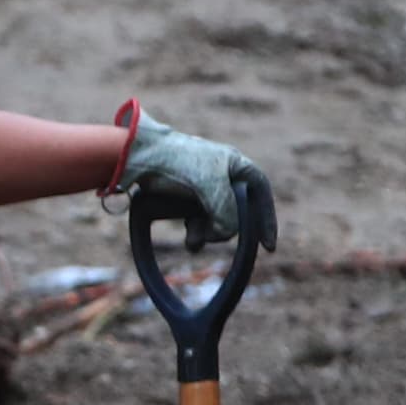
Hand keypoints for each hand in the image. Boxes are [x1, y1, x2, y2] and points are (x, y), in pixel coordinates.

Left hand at [114, 105, 254, 238]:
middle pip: (238, 213)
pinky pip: (199, 221)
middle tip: (211, 237)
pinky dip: (196, 232)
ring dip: (207, 233)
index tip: (267, 246)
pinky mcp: (186, 198)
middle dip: (225, 230)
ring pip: (217, 220)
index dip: (266, 219)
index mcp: (236, 165)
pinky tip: (188, 239)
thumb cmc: (178, 164)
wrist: (138, 157)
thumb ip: (228, 213)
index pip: (261, 193)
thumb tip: (227, 234)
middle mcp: (223, 175)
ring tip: (192, 240)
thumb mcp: (211, 188)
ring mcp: (204, 187)